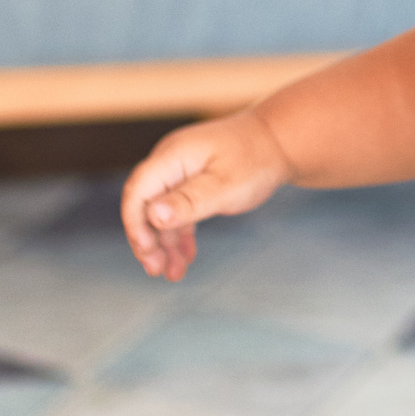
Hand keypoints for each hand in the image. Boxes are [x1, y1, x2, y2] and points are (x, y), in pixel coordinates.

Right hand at [119, 109, 293, 279]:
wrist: (279, 142)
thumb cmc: (255, 160)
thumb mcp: (225, 186)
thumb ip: (189, 202)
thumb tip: (152, 216)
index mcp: (172, 156)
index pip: (137, 191)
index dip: (135, 223)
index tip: (147, 251)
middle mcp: (169, 162)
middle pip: (143, 204)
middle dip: (147, 239)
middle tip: (157, 270)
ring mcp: (179, 171)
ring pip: (160, 212)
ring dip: (164, 243)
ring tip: (174, 273)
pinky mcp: (190, 181)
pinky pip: (177, 211)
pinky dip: (180, 233)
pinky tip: (186, 256)